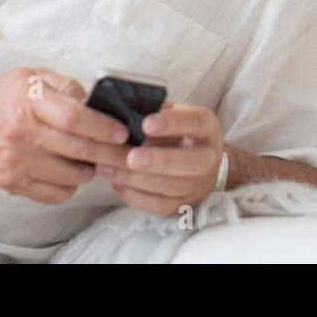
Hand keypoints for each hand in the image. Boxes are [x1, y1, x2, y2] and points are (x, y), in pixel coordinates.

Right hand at [0, 67, 132, 203]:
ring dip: (91, 170)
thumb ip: (66, 86)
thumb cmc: (3, 97)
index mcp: (29, 101)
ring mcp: (15, 161)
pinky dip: (70, 187)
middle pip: (76, 149)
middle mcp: (21, 132)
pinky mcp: (10, 182)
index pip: (73, 117)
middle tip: (127, 154)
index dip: (102, 127)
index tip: (122, 133)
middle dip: (109, 153)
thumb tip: (97, 102)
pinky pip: (53, 193)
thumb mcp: (32, 77)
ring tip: (97, 161)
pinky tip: (73, 174)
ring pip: (69, 175)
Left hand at [96, 101, 223, 214]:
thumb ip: (155, 111)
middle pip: (190, 163)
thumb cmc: (178, 130)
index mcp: (208, 127)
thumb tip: (124, 113)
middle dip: (158, 160)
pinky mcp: (184, 203)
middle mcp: (210, 157)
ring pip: (169, 186)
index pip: (196, 122)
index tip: (146, 124)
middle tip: (131, 157)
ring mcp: (199, 184)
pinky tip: (116, 183)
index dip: (172, 123)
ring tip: (107, 167)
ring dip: (135, 178)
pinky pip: (159, 205)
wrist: (199, 159)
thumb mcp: (173, 113)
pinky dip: (135, 196)